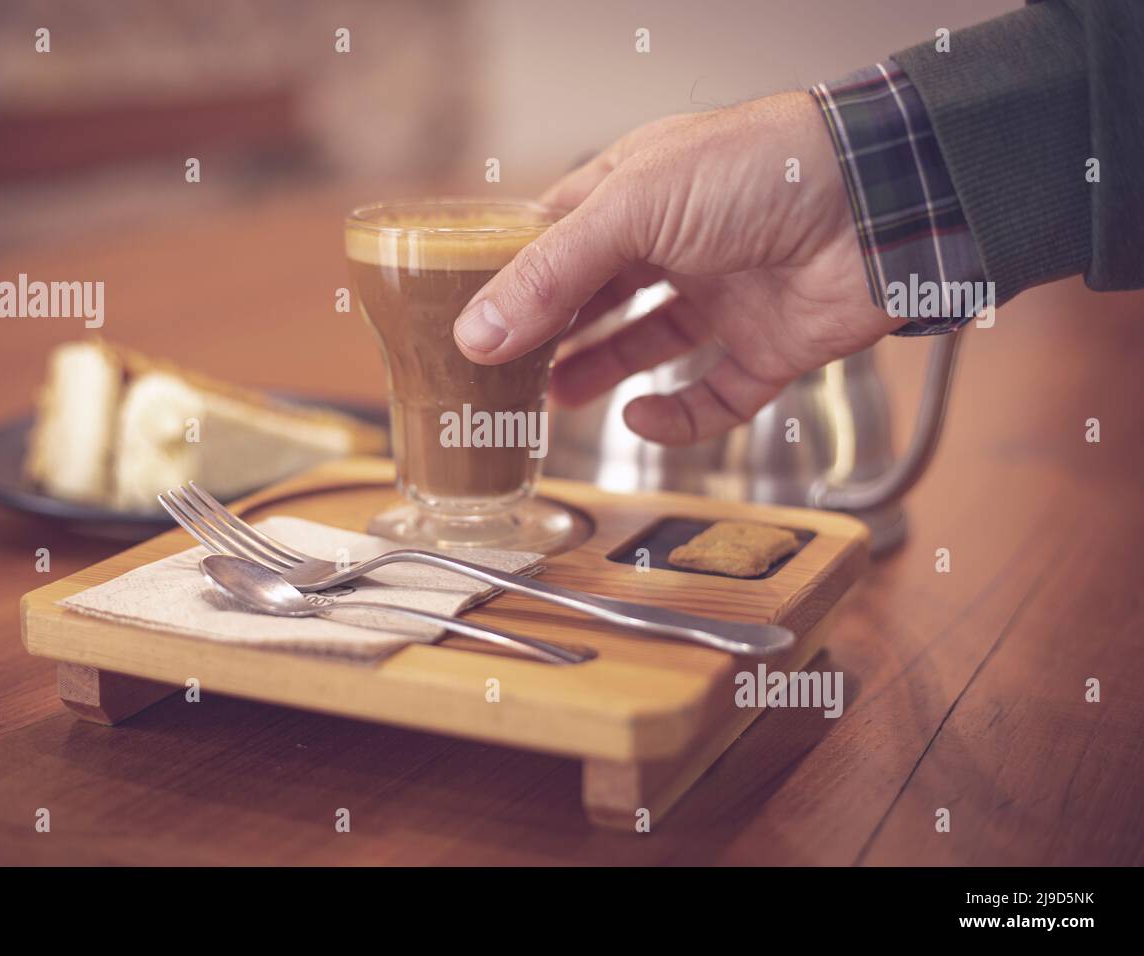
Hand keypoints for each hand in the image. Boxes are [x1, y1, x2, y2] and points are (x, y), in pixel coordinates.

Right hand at [451, 92, 901, 444]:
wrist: (885, 203)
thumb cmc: (764, 173)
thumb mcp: (635, 207)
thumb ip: (554, 273)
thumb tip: (477, 333)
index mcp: (643, 189)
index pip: (560, 234)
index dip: (516, 275)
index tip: (470, 317)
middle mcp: (681, 241)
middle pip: (598, 294)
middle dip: (552, 332)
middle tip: (505, 370)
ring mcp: (725, 294)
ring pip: (647, 344)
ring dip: (601, 372)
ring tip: (554, 399)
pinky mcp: (767, 346)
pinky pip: (715, 394)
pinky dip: (678, 415)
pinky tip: (641, 418)